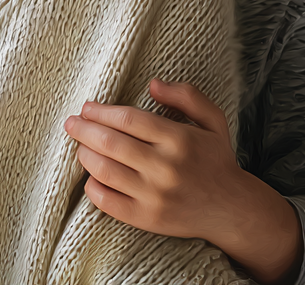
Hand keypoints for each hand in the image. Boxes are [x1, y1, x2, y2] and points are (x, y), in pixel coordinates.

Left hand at [64, 79, 301, 284]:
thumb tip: (153, 84)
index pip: (128, 119)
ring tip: (80, 145)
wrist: (232, 210)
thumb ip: (186, 95)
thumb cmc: (215, 158)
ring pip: (105, 171)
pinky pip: (109, 203)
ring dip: (85, 154)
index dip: (101, 111)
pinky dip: (93, 187)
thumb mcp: (212, 119)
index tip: (87, 107)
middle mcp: (165, 168)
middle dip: (83, 130)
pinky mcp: (148, 220)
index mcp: (178, 139)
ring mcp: (155, 196)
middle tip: (71, 123)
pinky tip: (91, 176)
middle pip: (110, 143)